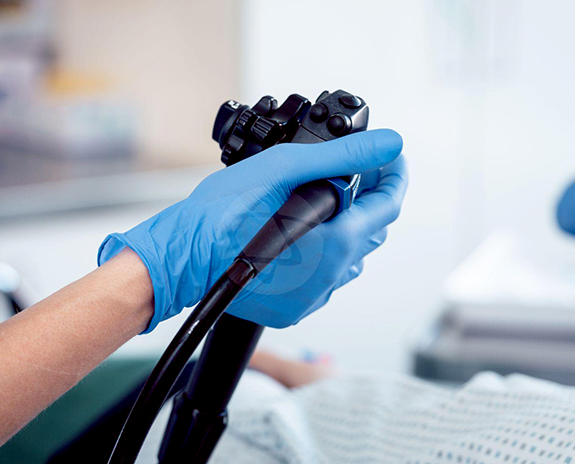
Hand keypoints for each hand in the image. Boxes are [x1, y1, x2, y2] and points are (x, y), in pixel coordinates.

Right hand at [99, 129, 406, 331]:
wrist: (180, 257)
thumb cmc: (221, 214)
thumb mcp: (283, 169)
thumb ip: (344, 156)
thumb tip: (389, 143)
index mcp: (335, 244)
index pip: (389, 204)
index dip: (394, 173)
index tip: (388, 154)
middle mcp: (330, 277)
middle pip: (372, 230)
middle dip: (369, 196)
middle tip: (350, 169)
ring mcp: (312, 297)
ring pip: (351, 256)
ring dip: (348, 225)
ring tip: (322, 197)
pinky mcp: (294, 307)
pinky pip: (327, 277)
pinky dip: (325, 250)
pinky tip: (302, 230)